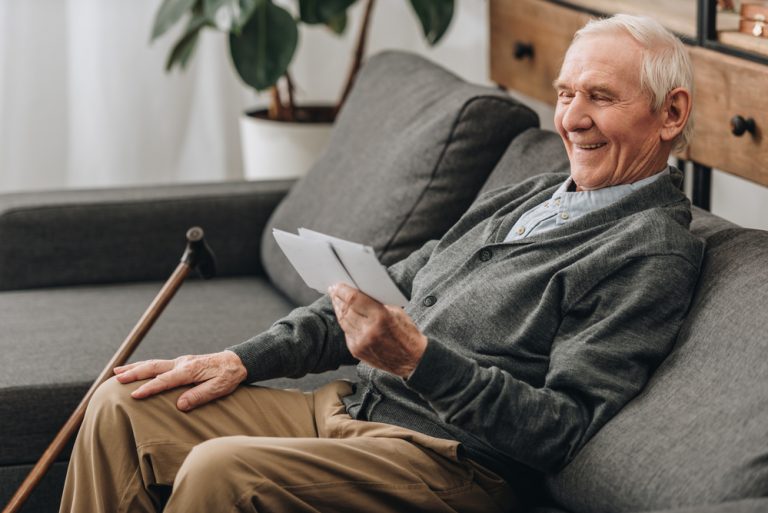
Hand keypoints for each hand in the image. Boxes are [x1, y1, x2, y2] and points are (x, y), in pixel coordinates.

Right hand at [113, 350, 246, 410]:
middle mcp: (182, 363)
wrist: (236, 361)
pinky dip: (144, 366)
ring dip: (135, 368)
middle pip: (154, 368)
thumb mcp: (219, 388)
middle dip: (134, 374)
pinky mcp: (181, 363)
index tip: (134, 395)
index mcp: (190, 370)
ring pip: (153, 363)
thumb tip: (179, 405)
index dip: (149, 388)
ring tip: (117, 372)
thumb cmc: (228, 376)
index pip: (165, 380)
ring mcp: (180, 361)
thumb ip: (199, 396)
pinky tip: (135, 369)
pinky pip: (158, 364)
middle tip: (116, 380)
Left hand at [329, 283, 426, 377]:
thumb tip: (359, 293)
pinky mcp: (357, 351)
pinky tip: (344, 315)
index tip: (337, 285)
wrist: (412, 360)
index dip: (342, 290)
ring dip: (338, 309)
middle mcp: (368, 330)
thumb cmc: (407, 333)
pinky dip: (344, 322)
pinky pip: (346, 332)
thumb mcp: (396, 312)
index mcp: (381, 317)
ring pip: (343, 321)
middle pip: (345, 309)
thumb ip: (377, 303)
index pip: (354, 299)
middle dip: (338, 298)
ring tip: (336, 300)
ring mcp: (361, 342)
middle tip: (334, 290)